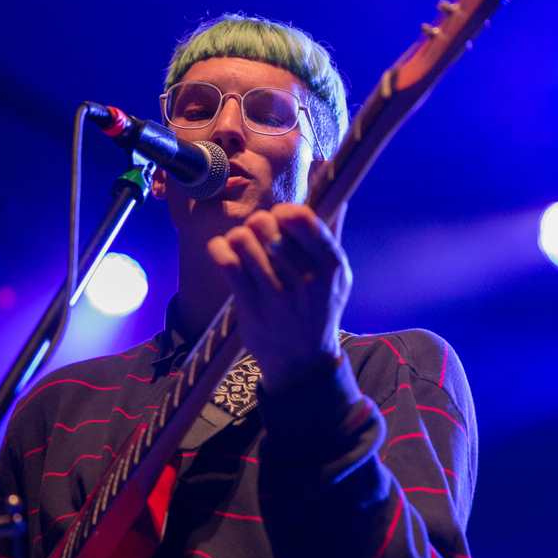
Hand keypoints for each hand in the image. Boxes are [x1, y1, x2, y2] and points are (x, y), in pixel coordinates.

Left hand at [207, 203, 351, 394]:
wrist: (303, 363)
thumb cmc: (318, 311)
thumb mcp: (337, 277)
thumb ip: (332, 235)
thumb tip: (337, 193)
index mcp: (330, 265)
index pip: (301, 218)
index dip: (283, 212)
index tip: (278, 221)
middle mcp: (306, 280)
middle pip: (266, 225)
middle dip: (256, 224)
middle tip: (256, 237)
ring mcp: (277, 295)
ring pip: (243, 240)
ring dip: (237, 238)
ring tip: (241, 247)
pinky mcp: (250, 307)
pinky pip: (225, 262)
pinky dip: (219, 250)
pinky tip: (224, 254)